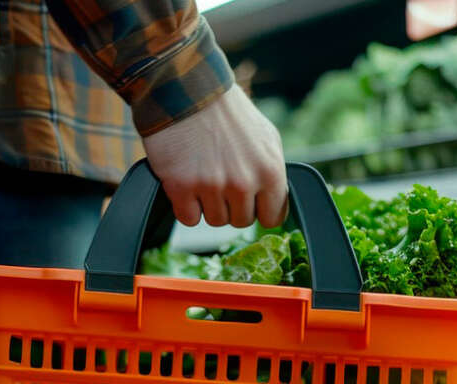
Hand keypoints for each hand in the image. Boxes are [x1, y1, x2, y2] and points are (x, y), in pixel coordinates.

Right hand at [142, 85, 287, 228]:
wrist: (187, 90)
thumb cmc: (227, 113)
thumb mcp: (266, 137)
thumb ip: (272, 172)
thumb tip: (275, 200)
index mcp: (270, 171)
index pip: (273, 217)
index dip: (260, 209)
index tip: (250, 200)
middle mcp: (244, 182)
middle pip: (241, 221)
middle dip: (232, 205)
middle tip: (221, 179)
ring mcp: (212, 186)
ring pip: (215, 221)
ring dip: (208, 204)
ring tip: (203, 175)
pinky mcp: (182, 187)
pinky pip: (188, 218)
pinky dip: (186, 206)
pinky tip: (186, 183)